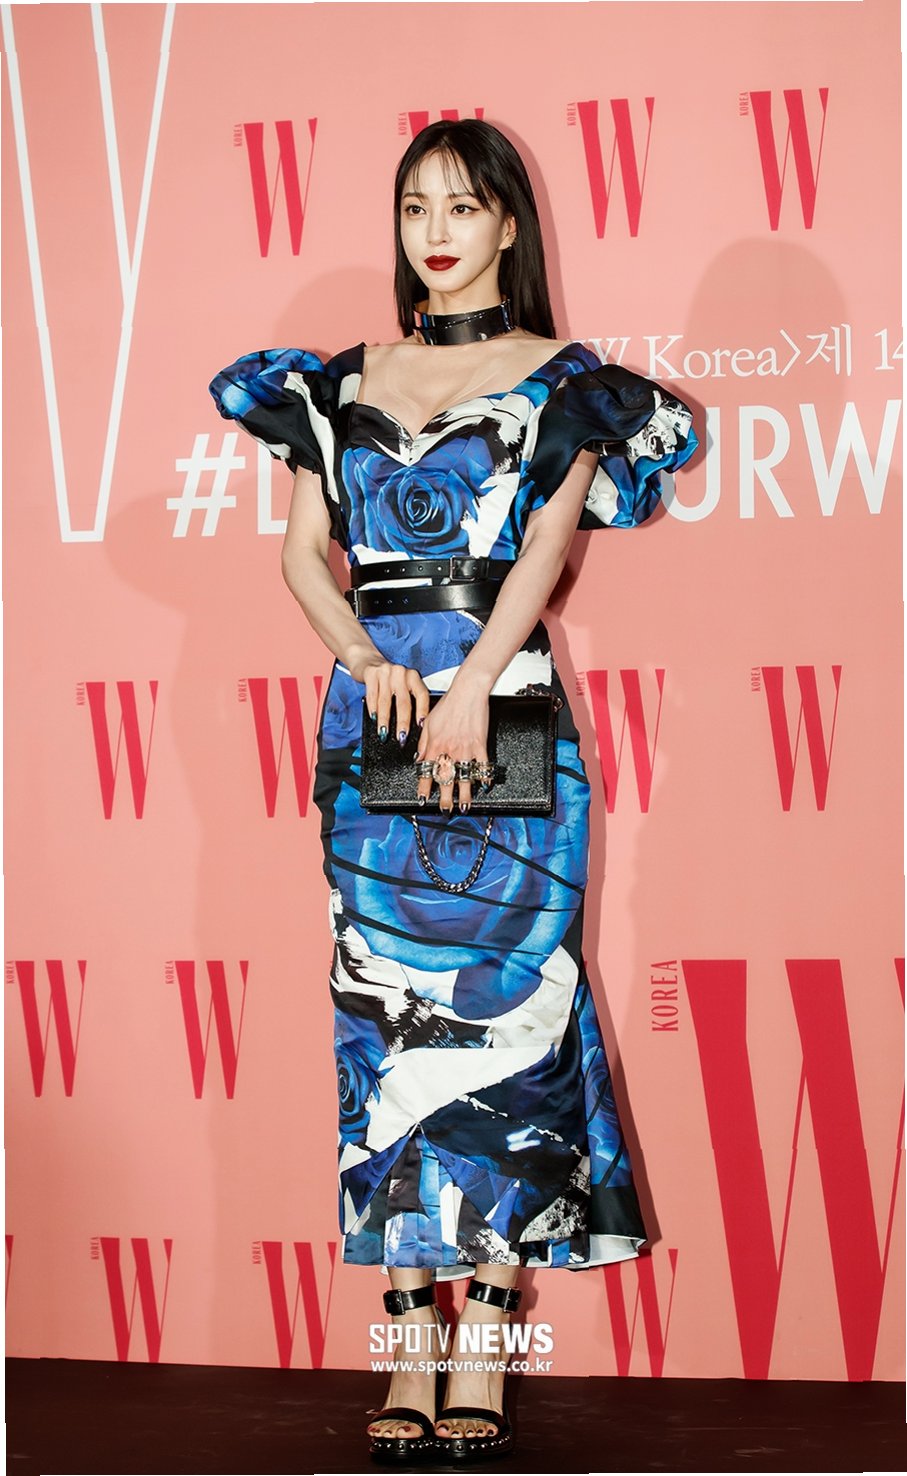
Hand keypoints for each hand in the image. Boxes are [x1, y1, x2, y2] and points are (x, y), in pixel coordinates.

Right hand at [360, 659, 430, 745]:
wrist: (368, 660)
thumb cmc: (389, 678)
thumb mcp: (402, 684)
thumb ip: (408, 698)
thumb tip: (413, 725)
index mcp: (413, 676)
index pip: (421, 695)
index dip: (422, 711)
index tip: (421, 725)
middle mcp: (401, 673)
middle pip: (403, 702)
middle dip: (403, 723)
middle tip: (402, 738)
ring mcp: (385, 673)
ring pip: (386, 701)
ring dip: (384, 720)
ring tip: (384, 734)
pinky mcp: (371, 674)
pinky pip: (372, 696)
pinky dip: (372, 709)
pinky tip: (373, 718)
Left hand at [415, 679, 489, 813]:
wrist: (467, 691)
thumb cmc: (448, 705)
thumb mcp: (428, 723)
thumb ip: (423, 744)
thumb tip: (418, 760)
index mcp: (435, 745)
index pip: (426, 772)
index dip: (423, 788)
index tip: (422, 799)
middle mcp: (450, 750)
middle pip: (446, 780)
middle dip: (445, 799)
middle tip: (444, 810)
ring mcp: (466, 749)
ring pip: (465, 777)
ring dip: (465, 794)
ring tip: (464, 806)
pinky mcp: (481, 745)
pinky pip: (483, 765)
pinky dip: (484, 777)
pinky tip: (484, 786)